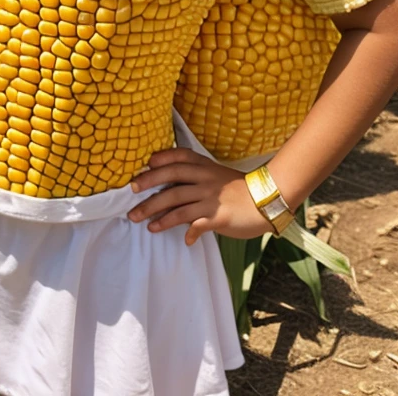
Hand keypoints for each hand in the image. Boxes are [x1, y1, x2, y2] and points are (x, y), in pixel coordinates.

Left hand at [127, 147, 272, 245]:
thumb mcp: (215, 176)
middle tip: (131, 195)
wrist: (266, 201)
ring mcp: (211, 198)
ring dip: (158, 215)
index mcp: (204, 166)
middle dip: (149, 187)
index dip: (161, 160)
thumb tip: (170, 188)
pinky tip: (185, 240)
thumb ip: (195, 178)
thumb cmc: (238, 189)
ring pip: (178, 204)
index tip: (146, 164)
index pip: (178, 157)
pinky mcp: (219, 217)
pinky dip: (188, 232)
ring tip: (145, 224)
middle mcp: (205, 180)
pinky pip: (197, 224)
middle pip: (171, 180)